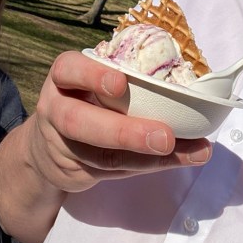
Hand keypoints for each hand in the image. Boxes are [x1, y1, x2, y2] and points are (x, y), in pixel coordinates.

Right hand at [23, 50, 212, 194]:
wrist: (48, 149)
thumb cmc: (89, 102)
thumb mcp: (96, 85)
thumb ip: (130, 86)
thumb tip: (194, 95)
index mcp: (64, 78)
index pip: (68, 69)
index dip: (92, 76)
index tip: (121, 84)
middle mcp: (56, 108)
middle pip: (78, 121)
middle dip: (123, 132)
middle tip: (164, 137)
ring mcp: (61, 144)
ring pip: (100, 155)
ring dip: (145, 157)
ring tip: (179, 152)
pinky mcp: (74, 171)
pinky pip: (112, 173)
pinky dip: (148, 165)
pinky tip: (175, 160)